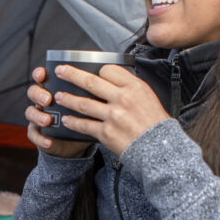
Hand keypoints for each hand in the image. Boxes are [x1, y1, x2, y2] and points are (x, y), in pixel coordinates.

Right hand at [25, 66, 91, 156]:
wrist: (78, 140)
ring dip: (37, 115)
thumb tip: (110, 80)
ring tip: (47, 120)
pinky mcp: (40, 133)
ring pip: (30, 112)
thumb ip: (93, 90)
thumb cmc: (84, 115)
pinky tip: (48, 141)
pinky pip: (34, 134)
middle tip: (47, 99)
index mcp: (54, 88)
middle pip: (33, 92)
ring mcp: (40, 116)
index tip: (44, 74)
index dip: (40, 74)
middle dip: (38, 94)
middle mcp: (44, 100)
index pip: (43, 77)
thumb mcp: (90, 101)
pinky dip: (40, 138)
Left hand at [48, 63, 169, 155]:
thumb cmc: (156, 124)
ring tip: (59, 96)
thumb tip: (113, 81)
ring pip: (83, 103)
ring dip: (68, 98)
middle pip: (90, 82)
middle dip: (72, 74)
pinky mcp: (106, 133)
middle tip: (60, 71)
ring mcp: (113, 116)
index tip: (91, 72)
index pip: (109, 70)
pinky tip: (66, 119)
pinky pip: (84, 125)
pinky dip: (73, 122)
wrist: (161, 148)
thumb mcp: (148, 97)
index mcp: (134, 87)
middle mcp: (122, 99)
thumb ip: (130, 88)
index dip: (98, 70)